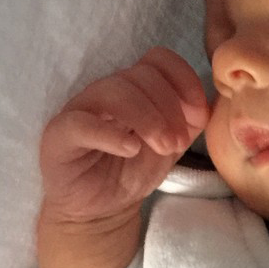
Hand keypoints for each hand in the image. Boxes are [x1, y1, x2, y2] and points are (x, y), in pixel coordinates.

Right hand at [38, 47, 210, 224]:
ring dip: (147, 118)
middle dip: (169, 108)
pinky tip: (130, 149)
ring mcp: (81, 109)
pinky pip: (81, 123)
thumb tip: (209, 103)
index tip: (198, 114)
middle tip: (177, 143)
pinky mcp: (59, 135)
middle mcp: (107, 91)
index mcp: (135, 87)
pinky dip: (110, 134)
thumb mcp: (172, 144)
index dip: (184, 80)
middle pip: (141, 75)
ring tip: (163, 148)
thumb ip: (190, 121)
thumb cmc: (133, 170)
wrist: (102, 208)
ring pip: (114, 91)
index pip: (159, 59)